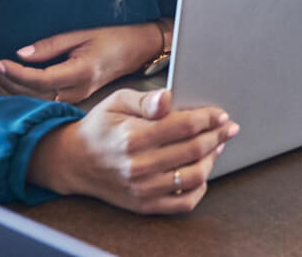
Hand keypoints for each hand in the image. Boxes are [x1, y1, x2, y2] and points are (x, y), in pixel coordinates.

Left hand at [0, 22, 164, 103]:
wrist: (138, 50)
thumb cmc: (113, 38)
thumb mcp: (82, 35)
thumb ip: (50, 46)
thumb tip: (20, 54)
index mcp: (80, 73)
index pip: (39, 80)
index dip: (16, 73)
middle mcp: (77, 90)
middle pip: (34, 95)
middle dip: (9, 84)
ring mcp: (77, 97)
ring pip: (38, 102)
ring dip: (14, 92)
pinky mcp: (75, 98)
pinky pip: (45, 101)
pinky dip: (26, 95)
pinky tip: (13, 87)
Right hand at [27, 88, 238, 214]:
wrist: (74, 161)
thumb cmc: (101, 127)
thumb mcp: (118, 102)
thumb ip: (146, 100)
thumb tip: (168, 98)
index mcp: (133, 136)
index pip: (185, 126)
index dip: (209, 118)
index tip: (221, 114)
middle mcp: (138, 165)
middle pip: (194, 150)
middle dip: (217, 135)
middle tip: (228, 127)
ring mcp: (142, 188)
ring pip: (194, 176)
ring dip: (212, 159)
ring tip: (217, 146)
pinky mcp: (144, 204)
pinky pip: (183, 203)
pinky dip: (200, 188)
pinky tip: (202, 172)